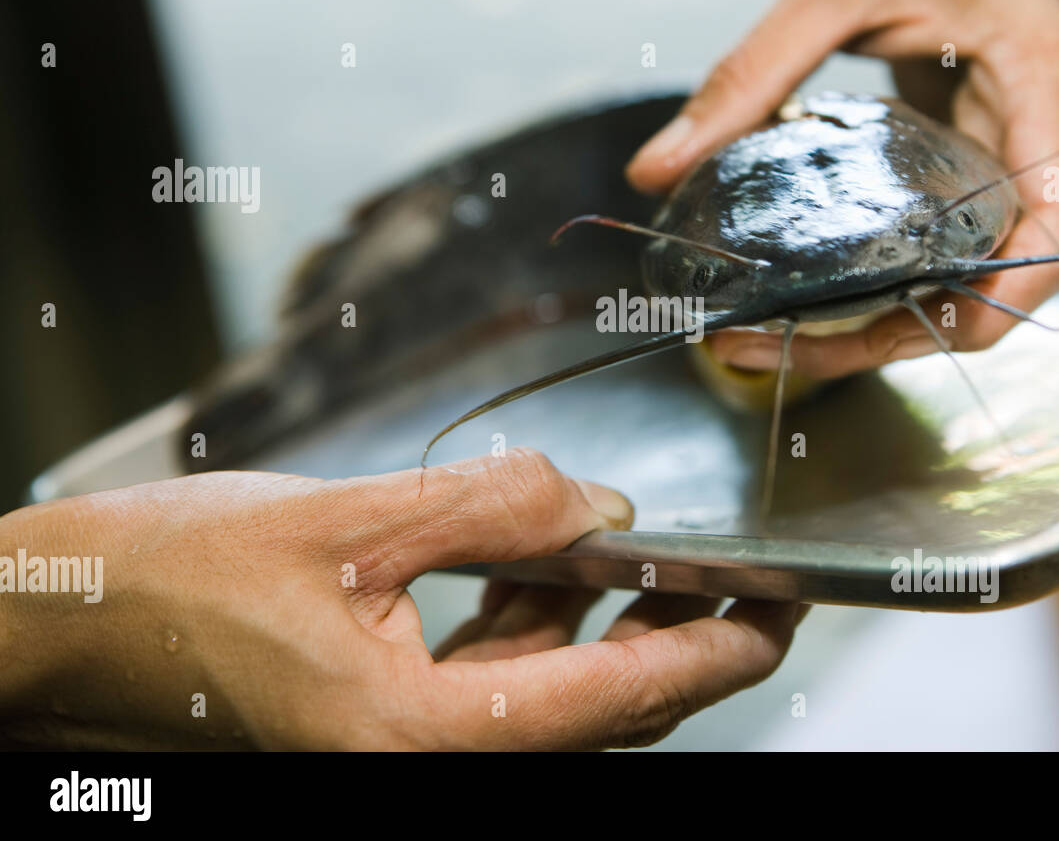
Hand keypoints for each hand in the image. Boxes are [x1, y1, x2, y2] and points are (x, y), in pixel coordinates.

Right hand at [0, 449, 800, 748]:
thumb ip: (491, 509)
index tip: (776, 614)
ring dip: (606, 626)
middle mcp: (418, 764)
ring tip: (658, 556)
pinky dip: (537, 622)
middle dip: (679, 641)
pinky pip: (494, 680)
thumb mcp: (347, 522)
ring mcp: (401, 750)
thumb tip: (601, 506)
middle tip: (747, 582)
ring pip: (550, 695)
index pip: (608, 701)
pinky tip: (555, 560)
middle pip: (595, 710)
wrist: (61, 628)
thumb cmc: (169, 583)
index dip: (707, 656)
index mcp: (412, 738)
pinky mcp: (383, 721)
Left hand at [627, 0, 1058, 378]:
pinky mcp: (969, 155)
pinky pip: (943, 239)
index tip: (917, 328)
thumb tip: (657, 169)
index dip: (1004, 299)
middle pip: (1002, 278)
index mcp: (1043, 91)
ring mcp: (1006, 151)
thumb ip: (749, 76)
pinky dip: (883, 277)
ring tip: (779, 336)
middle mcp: (1038, 137)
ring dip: (885, 318)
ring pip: (970, 272)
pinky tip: (810, 291)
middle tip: (785, 347)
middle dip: (904, 330)